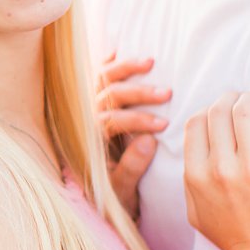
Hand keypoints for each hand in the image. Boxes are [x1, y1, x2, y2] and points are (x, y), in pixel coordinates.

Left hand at [97, 54, 170, 216]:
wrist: (96, 198)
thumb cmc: (112, 196)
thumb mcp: (123, 192)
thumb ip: (132, 168)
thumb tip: (150, 141)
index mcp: (89, 144)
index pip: (110, 123)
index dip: (137, 120)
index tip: (164, 124)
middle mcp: (83, 123)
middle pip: (107, 97)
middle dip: (137, 92)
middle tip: (167, 92)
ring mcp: (84, 111)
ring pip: (100, 82)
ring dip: (124, 69)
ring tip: (150, 62)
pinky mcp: (89, 105)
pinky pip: (92, 79)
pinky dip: (104, 64)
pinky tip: (117, 50)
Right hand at [182, 92, 249, 249]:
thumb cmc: (235, 240)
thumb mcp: (197, 212)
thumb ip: (191, 180)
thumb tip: (193, 151)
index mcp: (196, 177)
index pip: (197, 123)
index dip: (210, 108)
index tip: (224, 106)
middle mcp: (220, 170)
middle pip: (220, 112)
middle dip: (232, 97)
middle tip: (246, 96)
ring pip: (247, 113)